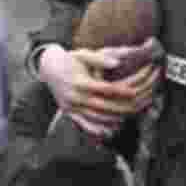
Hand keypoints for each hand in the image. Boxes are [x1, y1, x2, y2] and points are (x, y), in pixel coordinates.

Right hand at [39, 45, 160, 131]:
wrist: (48, 69)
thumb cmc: (69, 60)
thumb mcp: (83, 54)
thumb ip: (100, 59)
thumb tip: (117, 63)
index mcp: (81, 82)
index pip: (106, 89)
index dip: (122, 91)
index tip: (135, 91)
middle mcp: (76, 97)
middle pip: (104, 107)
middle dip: (122, 107)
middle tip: (137, 107)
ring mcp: (72, 107)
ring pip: (97, 118)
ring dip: (114, 119)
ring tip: (128, 118)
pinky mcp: (69, 113)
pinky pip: (85, 125)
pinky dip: (99, 129)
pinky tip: (110, 130)